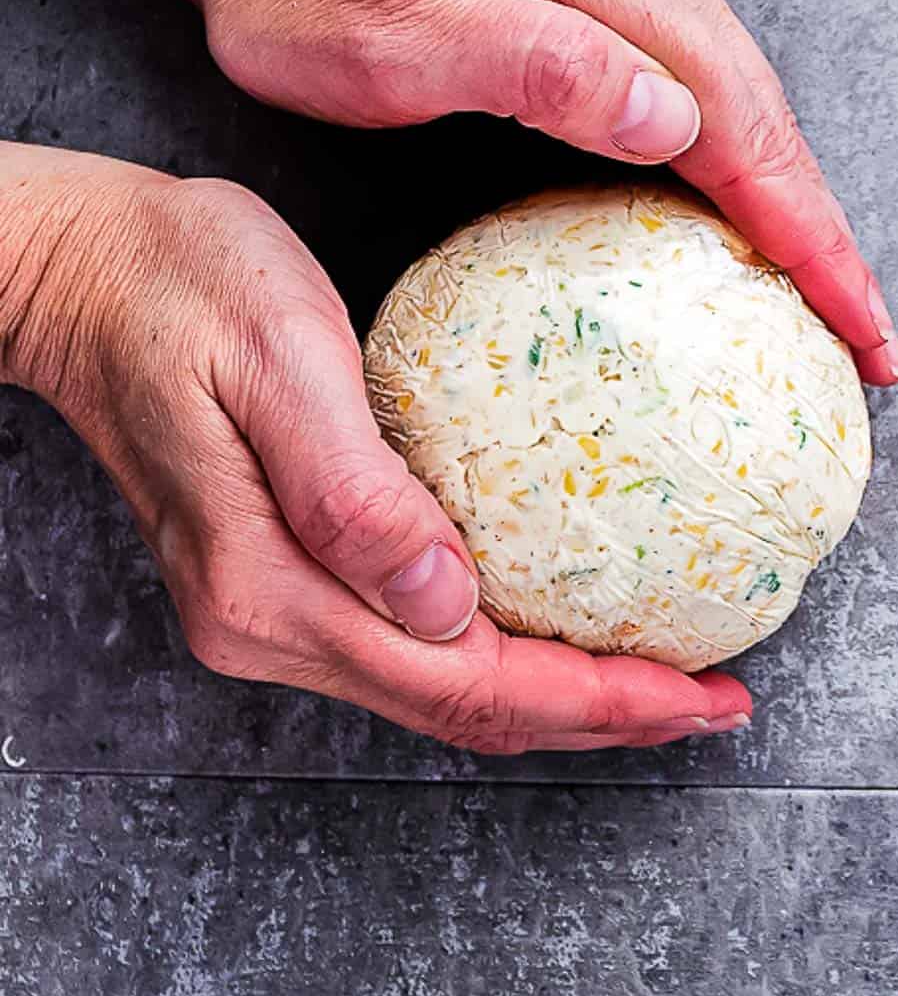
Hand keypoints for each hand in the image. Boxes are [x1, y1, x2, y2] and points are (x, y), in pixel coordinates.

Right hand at [0, 145, 751, 752]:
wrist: (89, 279)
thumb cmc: (180, 289)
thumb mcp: (278, 362)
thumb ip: (353, 494)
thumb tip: (448, 604)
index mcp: (274, 588)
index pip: (469, 685)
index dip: (596, 703)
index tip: (697, 696)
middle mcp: (270, 625)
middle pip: (468, 710)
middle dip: (601, 717)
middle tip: (709, 701)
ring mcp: (272, 611)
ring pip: (447, 690)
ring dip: (562, 695)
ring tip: (660, 679)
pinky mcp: (284, 579)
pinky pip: (421, 646)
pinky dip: (509, 654)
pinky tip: (563, 626)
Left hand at [79, 0, 897, 384]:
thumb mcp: (397, 35)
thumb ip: (536, 68)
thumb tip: (669, 119)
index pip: (744, 132)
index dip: (811, 240)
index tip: (861, 325)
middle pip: (768, 123)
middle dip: (826, 240)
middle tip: (870, 341)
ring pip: (745, 110)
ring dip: (795, 210)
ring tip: (831, 301)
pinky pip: (705, 93)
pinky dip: (742, 171)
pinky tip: (752, 224)